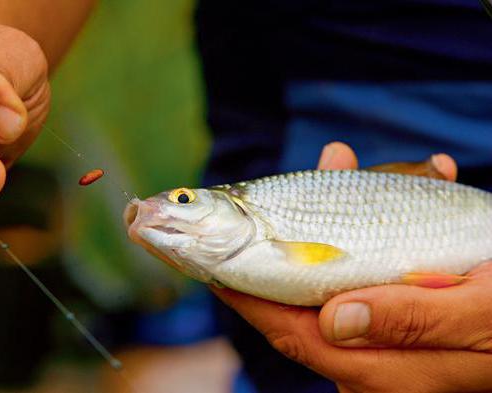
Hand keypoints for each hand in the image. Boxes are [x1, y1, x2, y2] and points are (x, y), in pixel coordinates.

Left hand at [213, 142, 491, 392]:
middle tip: (263, 206)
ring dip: (326, 233)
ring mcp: (384, 349)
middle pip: (303, 310)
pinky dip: (364, 236)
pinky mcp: (398, 330)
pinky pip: (362, 284)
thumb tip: (335, 320)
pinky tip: (391, 193)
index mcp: (388, 373)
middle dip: (282, 253)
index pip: (296, 335)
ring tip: (335, 170)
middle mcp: (375, 367)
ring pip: (331, 291)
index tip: (214, 266)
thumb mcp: (484, 317)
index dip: (250, 301)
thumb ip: (413, 319)